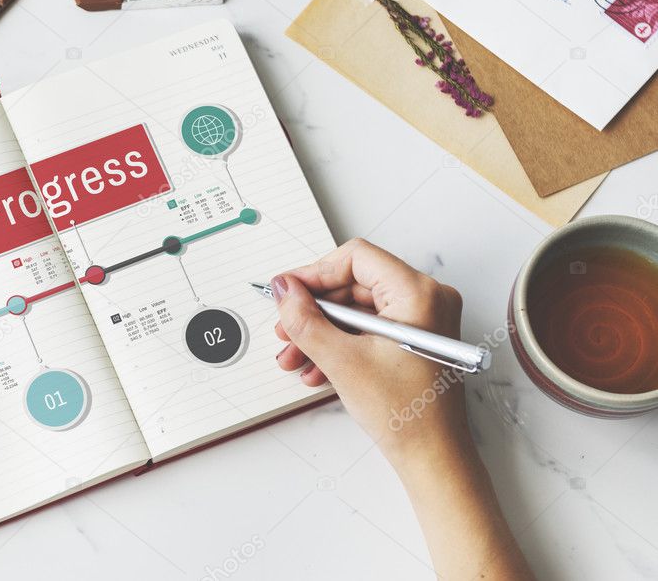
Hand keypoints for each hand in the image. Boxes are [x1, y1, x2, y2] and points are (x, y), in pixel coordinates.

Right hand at [273, 239, 531, 578]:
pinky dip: (340, 344)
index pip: (356, 258)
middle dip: (314, 310)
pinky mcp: (413, 340)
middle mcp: (426, 299)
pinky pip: (368, 329)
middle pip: (353, 285)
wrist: (433, 459)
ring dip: (321, 331)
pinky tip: (316, 367)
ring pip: (356, 310)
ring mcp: (422, 320)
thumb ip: (306, 319)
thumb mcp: (343, 361)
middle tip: (285, 328)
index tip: (286, 291)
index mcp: (419, 293)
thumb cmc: (408, 415)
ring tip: (295, 356)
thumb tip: (285, 290)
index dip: (314, 273)